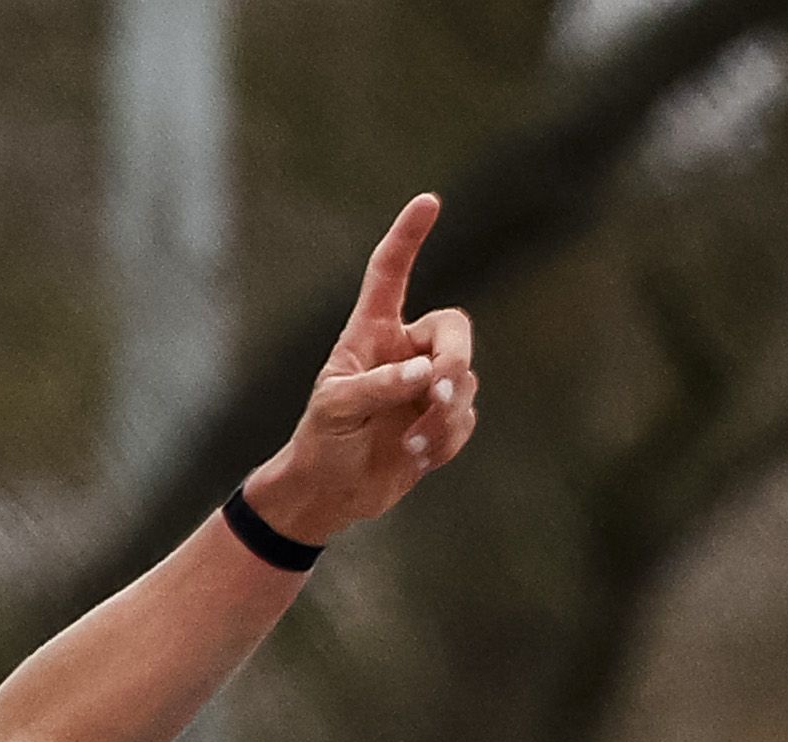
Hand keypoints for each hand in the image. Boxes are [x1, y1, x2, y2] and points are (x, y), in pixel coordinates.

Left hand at [242, 197, 478, 543]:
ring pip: (464, 380)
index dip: (408, 238)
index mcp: (372, 333)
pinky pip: (465, 419)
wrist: (331, 493)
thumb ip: (378, 386)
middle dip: (455, 358)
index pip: (392, 274)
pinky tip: (416, 456)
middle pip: (454, 329)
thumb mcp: (336, 408)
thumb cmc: (322, 441)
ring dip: (444, 414)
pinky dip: (446, 439)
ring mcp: (427, 385)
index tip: (429, 202)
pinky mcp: (442, 420)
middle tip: (440, 389)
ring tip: (410, 443)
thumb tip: (427, 375)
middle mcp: (405, 351)